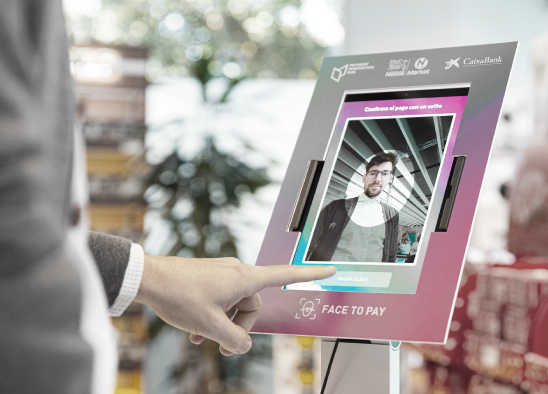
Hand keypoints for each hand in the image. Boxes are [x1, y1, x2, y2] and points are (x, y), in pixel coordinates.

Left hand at [134, 255, 335, 354]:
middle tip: (218, 341)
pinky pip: (222, 299)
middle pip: (254, 304)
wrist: (149, 278)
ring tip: (199, 337)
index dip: (312, 274)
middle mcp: (238, 272)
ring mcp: (224, 273)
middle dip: (239, 325)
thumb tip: (244, 344)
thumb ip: (234, 339)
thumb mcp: (210, 325)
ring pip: (235, 304)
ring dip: (222, 323)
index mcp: (245, 278)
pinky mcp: (211, 276)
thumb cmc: (180, 296)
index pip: (287, 274)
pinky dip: (213, 314)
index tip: (332, 269)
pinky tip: (195, 328)